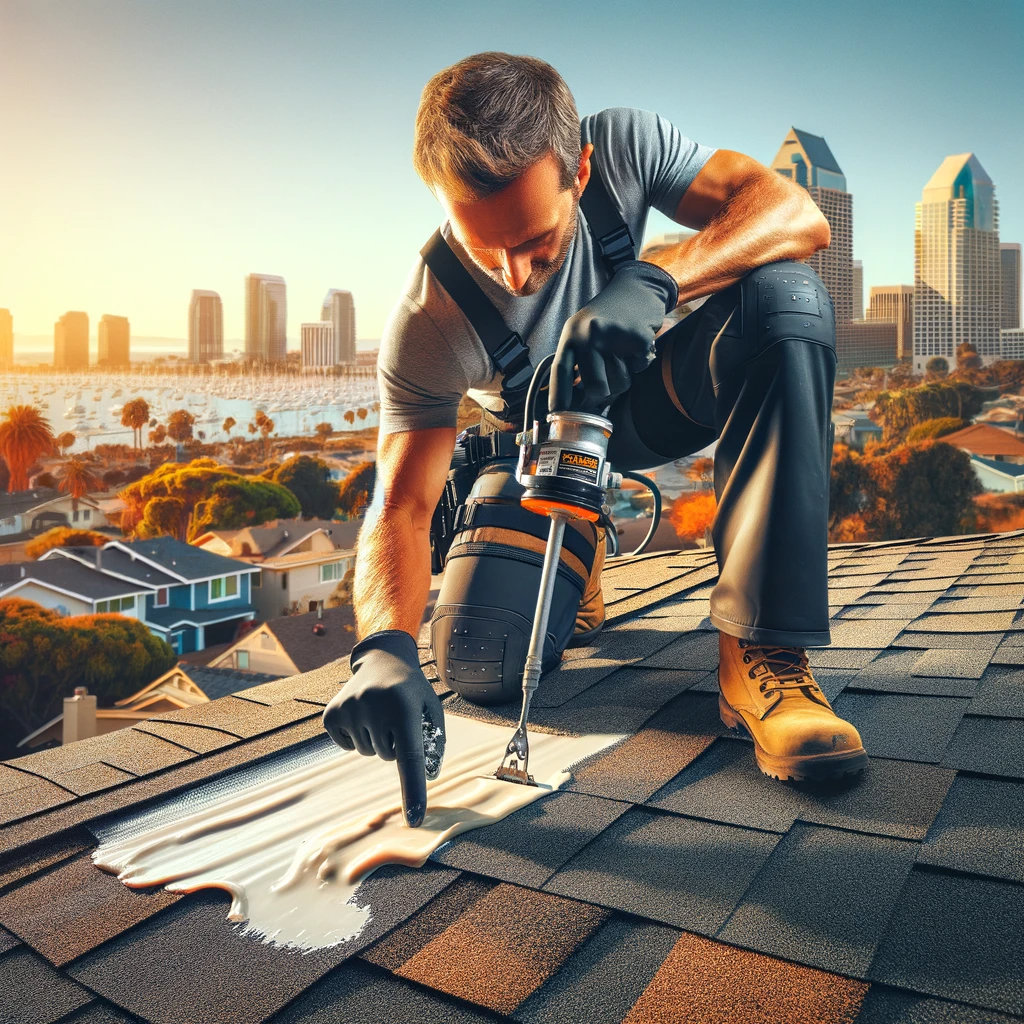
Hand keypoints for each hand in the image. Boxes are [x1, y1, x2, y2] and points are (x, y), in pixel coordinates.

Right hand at [322, 630, 444, 827]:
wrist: (382, 660)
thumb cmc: (412, 690)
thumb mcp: (431, 709)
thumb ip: (435, 743)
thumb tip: (428, 777)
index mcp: (403, 708)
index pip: (409, 758)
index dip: (413, 790)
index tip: (415, 818)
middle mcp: (373, 708)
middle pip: (387, 757)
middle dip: (394, 744)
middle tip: (395, 717)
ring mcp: (349, 710)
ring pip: (367, 752)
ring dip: (376, 739)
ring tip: (380, 713)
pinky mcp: (331, 715)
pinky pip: (347, 746)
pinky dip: (356, 737)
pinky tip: (362, 714)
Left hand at [550, 260, 678, 412]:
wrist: (636, 288)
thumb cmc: (608, 318)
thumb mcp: (584, 333)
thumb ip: (579, 362)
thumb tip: (580, 402)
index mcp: (571, 334)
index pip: (561, 371)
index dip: (558, 396)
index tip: (558, 416)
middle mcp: (588, 334)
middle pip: (594, 386)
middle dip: (602, 395)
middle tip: (607, 388)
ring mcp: (612, 335)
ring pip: (619, 382)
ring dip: (624, 378)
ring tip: (622, 357)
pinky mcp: (636, 337)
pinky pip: (638, 369)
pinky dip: (640, 363)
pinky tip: (636, 347)